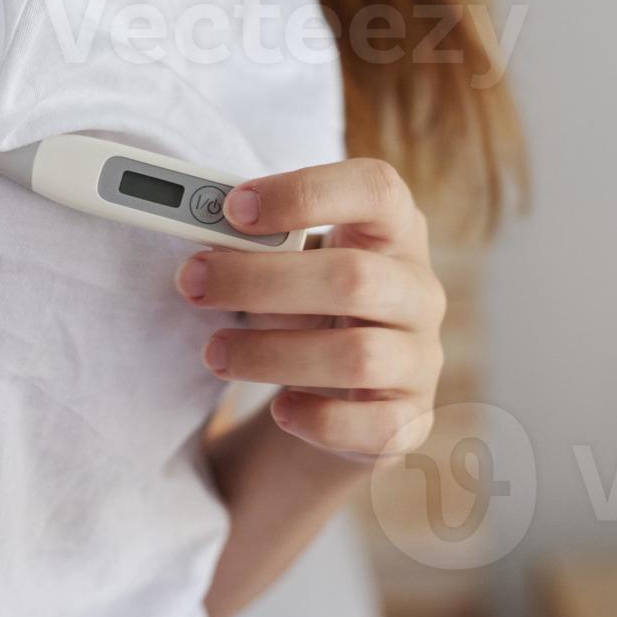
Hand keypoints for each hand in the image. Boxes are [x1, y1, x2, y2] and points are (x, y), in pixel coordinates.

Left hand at [175, 156, 444, 461]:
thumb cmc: (311, 303)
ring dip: (271, 354)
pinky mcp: (411, 419)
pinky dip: (318, 419)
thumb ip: (258, 245)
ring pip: (357, 356)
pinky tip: (279, 408)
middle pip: (354, 278)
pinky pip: (373, 426)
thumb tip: (202, 239)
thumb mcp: (292, 262)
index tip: (234, 207)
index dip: (305, 192)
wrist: (350, 388)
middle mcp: (419, 291)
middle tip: (194, 282)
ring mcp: (422, 358)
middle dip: (260, 281)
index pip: (374, 189)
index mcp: (395, 230)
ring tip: (214, 351)